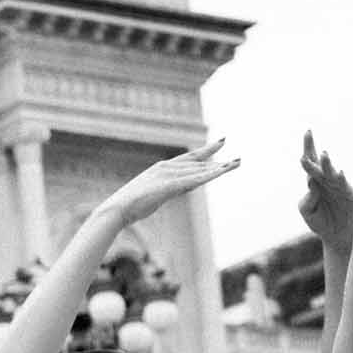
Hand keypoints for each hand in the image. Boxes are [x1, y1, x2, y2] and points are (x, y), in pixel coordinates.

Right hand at [102, 140, 238, 225]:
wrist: (117, 209)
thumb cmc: (129, 206)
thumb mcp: (152, 195)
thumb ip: (166, 190)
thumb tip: (173, 191)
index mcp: (161, 168)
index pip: (188, 158)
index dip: (206, 151)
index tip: (220, 143)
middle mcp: (166, 167)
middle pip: (197, 162)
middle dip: (216, 157)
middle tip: (235, 156)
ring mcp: (168, 176)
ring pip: (199, 170)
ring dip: (218, 168)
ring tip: (235, 164)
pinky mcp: (169, 186)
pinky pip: (194, 180)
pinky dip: (208, 176)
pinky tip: (221, 173)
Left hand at [296, 131, 352, 254]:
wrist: (339, 235)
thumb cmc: (322, 222)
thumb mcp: (308, 212)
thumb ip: (307, 199)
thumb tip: (311, 183)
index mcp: (314, 182)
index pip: (309, 163)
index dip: (307, 149)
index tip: (307, 132)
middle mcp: (325, 180)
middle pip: (317, 162)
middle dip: (311, 148)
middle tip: (308, 133)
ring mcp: (336, 186)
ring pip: (329, 172)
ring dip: (326, 164)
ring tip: (322, 155)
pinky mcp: (346, 194)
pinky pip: (343, 185)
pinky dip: (340, 178)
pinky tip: (338, 173)